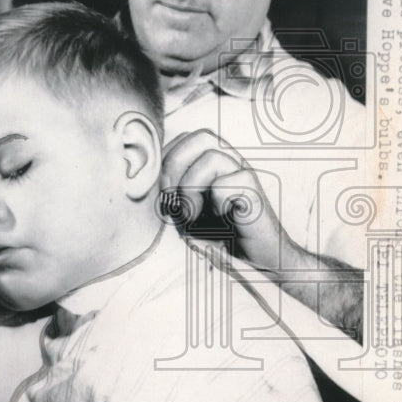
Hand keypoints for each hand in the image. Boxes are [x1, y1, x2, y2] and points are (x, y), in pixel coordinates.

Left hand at [161, 130, 363, 340]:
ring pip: (212, 156)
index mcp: (213, 162)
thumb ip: (171, 192)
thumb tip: (146, 178)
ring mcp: (244, 174)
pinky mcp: (255, 192)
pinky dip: (216, 203)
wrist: (255, 263)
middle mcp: (231, 162)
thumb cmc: (219, 238)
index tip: (163, 193)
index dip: (166, 160)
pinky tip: (221, 218)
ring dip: (192, 187)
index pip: (185, 138)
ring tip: (193, 215)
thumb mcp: (186, 213)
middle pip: (200, 137)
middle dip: (175, 166)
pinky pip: (227, 184)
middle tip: (172, 200)